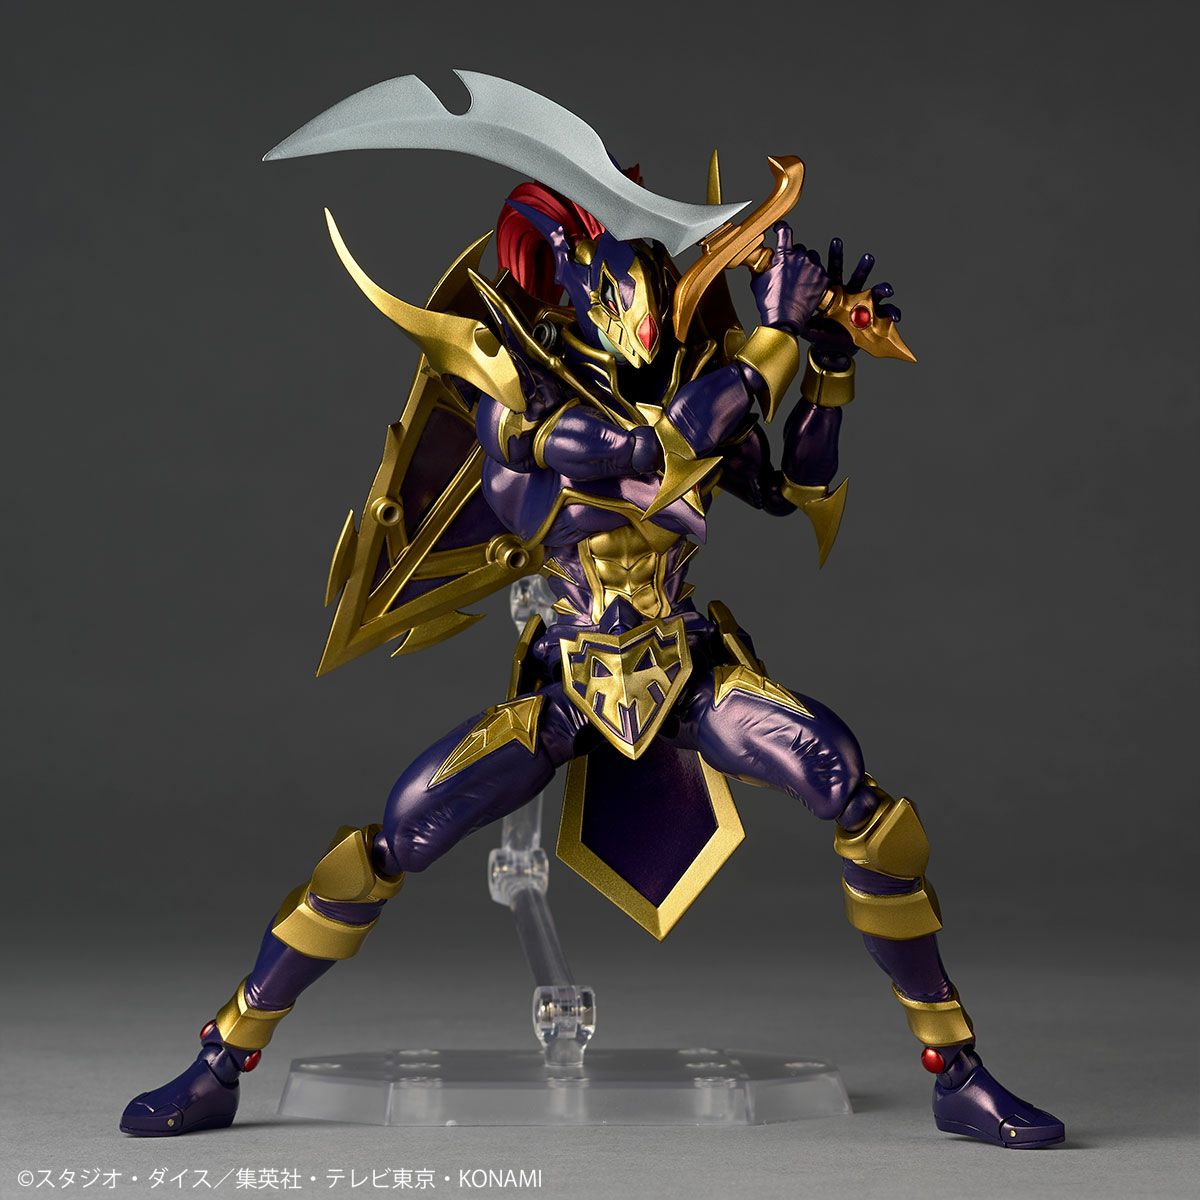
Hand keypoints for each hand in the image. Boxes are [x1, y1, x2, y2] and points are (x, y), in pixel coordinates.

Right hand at [750, 221, 827, 335]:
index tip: (780, 228)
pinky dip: (814, 276)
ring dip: (805, 265)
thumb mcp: (758, 282)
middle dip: (793, 256)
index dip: (781, 228)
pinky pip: (820, 271)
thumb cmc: (770, 304)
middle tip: (788, 270)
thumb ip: (761, 267)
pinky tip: (806, 287)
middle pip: (799, 248)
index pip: (784, 231)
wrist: (785, 321)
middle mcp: (801, 258)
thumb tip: (760, 262)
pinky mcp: (823, 279)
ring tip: (798, 280)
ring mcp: (814, 268)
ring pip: (812, 258)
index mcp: (784, 256)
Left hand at [800, 238, 901, 370]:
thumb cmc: (822, 335)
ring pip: (875, 292)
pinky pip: (887, 312)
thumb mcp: (813, 331)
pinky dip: (892, 313)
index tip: (836, 242)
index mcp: (834, 294)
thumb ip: (810, 328)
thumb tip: (801, 327)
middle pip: (857, 277)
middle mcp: (851, 296)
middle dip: (863, 267)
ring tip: (887, 289)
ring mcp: (864, 306)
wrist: (834, 350)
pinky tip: (895, 317)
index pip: (835, 271)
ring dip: (882, 288)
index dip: (835, 257)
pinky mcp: (874, 318)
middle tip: (868, 257)